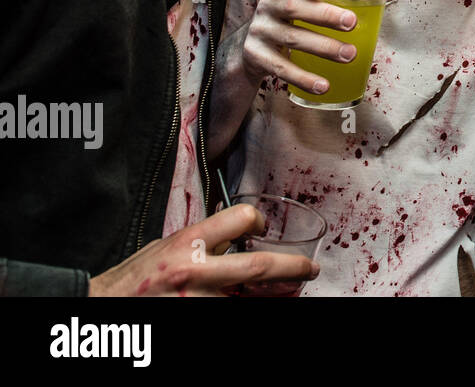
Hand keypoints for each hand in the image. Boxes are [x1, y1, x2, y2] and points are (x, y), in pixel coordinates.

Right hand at [87, 205, 318, 296]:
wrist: (102, 309)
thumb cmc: (131, 279)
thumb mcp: (165, 246)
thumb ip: (200, 241)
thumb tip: (231, 236)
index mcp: (187, 244)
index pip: (239, 218)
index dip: (257, 220)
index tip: (262, 227)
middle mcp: (195, 272)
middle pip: (259, 268)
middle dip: (292, 268)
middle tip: (309, 269)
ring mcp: (197, 301)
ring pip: (245, 299)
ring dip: (259, 298)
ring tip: (269, 295)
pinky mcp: (194, 318)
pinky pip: (228, 311)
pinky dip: (237, 306)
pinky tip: (240, 302)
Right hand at [237, 0, 360, 92]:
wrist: (253, 50)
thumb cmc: (289, 20)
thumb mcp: (300, 5)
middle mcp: (266, 8)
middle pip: (293, 8)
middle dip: (324, 15)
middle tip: (351, 23)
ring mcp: (260, 33)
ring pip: (292, 39)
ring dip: (324, 47)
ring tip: (350, 55)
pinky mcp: (257, 58)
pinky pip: (282, 69)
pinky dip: (304, 79)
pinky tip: (324, 86)